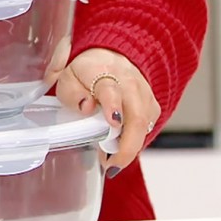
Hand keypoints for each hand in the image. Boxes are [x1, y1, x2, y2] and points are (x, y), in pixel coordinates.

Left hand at [54, 48, 160, 177]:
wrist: (110, 56)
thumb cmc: (86, 72)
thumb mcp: (68, 79)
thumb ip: (73, 94)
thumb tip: (87, 107)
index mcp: (103, 72)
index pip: (111, 89)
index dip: (112, 106)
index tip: (112, 122)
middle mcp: (129, 81)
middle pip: (137, 115)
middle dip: (127, 145)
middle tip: (113, 164)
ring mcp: (144, 93)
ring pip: (145, 125)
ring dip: (130, 148)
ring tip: (113, 161)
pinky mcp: (151, 104)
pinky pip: (148, 127)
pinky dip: (135, 142)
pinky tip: (121, 149)